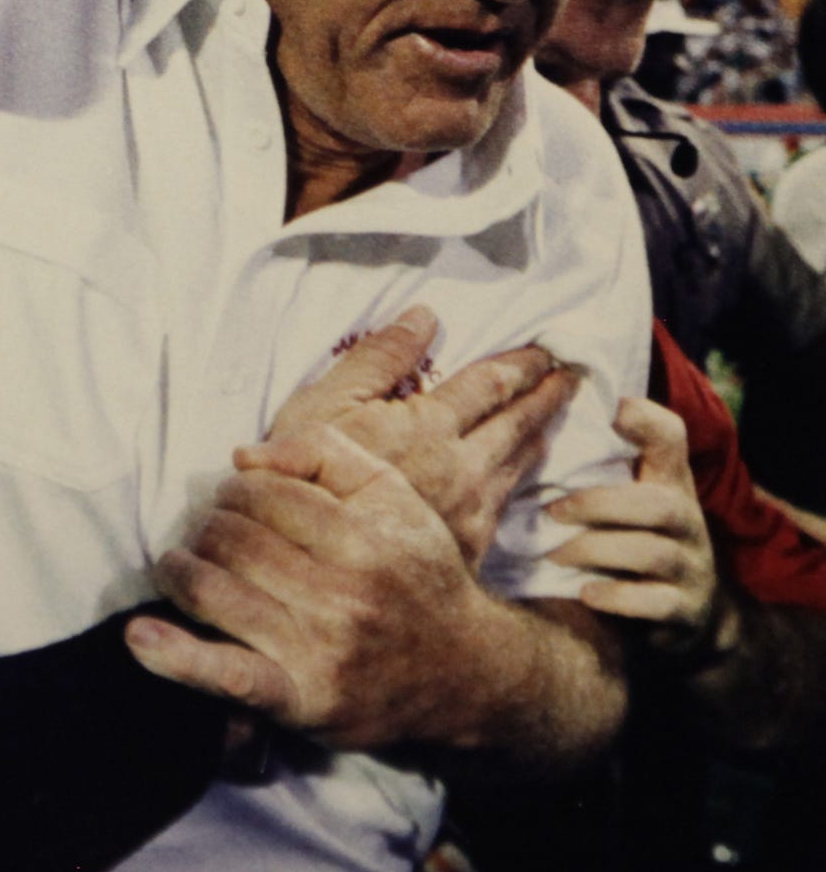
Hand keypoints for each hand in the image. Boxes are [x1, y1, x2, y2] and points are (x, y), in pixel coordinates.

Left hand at [126, 423, 513, 748]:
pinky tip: (140, 637)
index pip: (263, 494)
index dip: (236, 491)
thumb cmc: (416, 573)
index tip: (237, 502)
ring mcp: (319, 650)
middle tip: (214, 535)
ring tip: (181, 566)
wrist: (465, 674)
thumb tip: (243, 456)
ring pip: (213, 591)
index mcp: (367, 537)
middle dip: (209, 528)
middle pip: (232, 539)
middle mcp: (345, 595)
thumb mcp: (393, 497)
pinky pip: (226, 676)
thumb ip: (325, 454)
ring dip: (181, 571)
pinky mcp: (298, 699)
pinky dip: (175, 657)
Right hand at [252, 306, 578, 568]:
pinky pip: (508, 502)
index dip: (520, 364)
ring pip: (519, 461)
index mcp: (429, 425)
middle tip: (571, 373)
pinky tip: (525, 471)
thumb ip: (377, 359)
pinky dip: (525, 475)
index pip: (489, 384)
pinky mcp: (466, 544)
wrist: (304, 555)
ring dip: (541, 431)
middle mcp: (461, 465)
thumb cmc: (300, 473)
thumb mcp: (325, 403)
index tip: (545, 350)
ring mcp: (467, 508)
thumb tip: (424, 316)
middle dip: (546, 393)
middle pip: (517, 421)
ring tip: (555, 411)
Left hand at [548, 397, 723, 652]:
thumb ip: (597, 465)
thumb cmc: (636, 539)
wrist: (691, 615)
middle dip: (599, 504)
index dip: (649, 421)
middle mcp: (686, 521)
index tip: (615, 410)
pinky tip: (585, 593)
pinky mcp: (684, 609)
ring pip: (651, 552)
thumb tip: (529, 419)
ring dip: (595, 550)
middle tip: (551, 511)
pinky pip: (655, 603)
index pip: (671, 439)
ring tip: (554, 554)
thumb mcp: (627, 498)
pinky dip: (617, 597)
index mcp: (668, 483)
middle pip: (659, 503)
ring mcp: (690, 567)